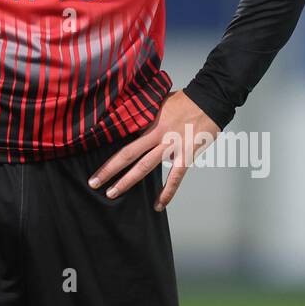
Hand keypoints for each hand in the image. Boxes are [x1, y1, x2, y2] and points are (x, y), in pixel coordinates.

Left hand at [86, 89, 220, 210]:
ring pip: (146, 167)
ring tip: (113, 193)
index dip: (108, 148)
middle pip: (129, 154)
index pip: (123, 137)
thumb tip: (127, 117)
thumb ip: (144, 114)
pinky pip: (175, 178)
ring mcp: (172, 146)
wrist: (210, 100)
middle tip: (94, 183)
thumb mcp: (158, 101)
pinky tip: (158, 206)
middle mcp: (157, 135)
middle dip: (110, 169)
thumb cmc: (184, 100)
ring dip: (128, 181)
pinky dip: (167, 193)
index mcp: (149, 122)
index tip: (95, 158)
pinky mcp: (187, 154)